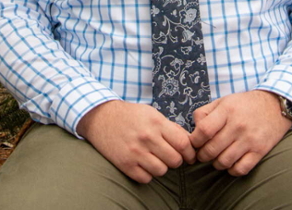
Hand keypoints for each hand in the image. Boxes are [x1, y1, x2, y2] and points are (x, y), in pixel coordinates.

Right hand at [76, 100, 195, 182]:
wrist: (101, 118)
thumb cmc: (130, 115)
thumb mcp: (151, 113)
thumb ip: (170, 127)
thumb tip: (190, 143)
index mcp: (156, 122)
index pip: (183, 143)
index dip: (190, 152)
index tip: (189, 154)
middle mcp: (146, 137)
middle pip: (175, 160)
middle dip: (176, 159)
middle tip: (169, 155)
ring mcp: (135, 152)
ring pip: (162, 171)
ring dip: (161, 166)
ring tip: (154, 157)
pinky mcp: (125, 164)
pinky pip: (146, 178)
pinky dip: (147, 173)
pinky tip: (143, 163)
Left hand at [189, 90, 291, 176]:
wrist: (274, 106)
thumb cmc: (244, 104)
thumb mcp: (223, 101)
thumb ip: (205, 112)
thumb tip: (194, 130)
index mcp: (227, 110)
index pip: (204, 130)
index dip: (195, 141)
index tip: (194, 143)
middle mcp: (238, 125)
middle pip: (212, 149)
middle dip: (203, 155)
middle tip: (203, 154)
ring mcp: (250, 139)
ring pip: (224, 161)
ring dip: (216, 163)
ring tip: (215, 158)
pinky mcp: (260, 151)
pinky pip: (241, 169)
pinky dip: (232, 170)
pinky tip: (230, 163)